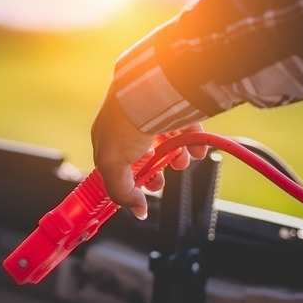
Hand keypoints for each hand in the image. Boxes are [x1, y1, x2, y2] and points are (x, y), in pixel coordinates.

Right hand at [91, 84, 207, 218]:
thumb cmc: (124, 121)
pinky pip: (185, 128)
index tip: (141, 191)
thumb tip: (138, 211)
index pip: (116, 165)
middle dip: (155, 170)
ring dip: (175, 158)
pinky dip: (191, 142)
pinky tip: (195, 151)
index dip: (130, 181)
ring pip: (165, 142)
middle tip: (162, 179)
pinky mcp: (173, 108)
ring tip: (182, 161)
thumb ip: (121, 192)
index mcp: (106, 137)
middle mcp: (127, 125)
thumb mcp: (112, 165)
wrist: (149, 91)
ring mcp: (150, 116)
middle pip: (143, 156)